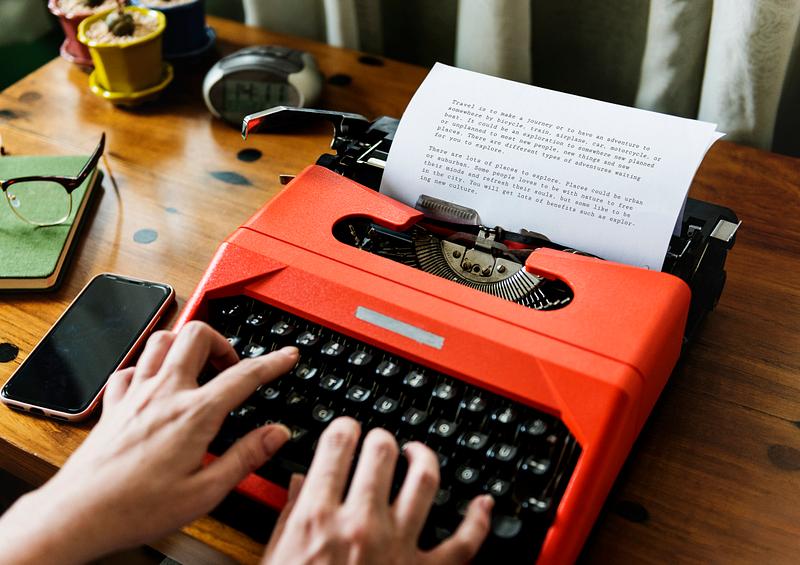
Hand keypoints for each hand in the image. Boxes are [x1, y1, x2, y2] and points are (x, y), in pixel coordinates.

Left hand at [0, 321, 296, 564]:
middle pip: (197, 335)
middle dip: (222, 341)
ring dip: (185, 344)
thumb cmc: (138, 508)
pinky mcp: (113, 403)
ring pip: (162, 339)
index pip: (244, 375)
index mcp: (194, 415)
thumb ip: (245, 457)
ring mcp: (136, 394)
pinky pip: (132, 367)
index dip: (273, 362)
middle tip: (232, 365)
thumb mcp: (205, 492)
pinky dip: (149, 367)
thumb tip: (276, 434)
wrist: (79, 514)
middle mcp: (164, 394)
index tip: (287, 356)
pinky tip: (156, 384)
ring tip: (198, 365)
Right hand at [262, 418, 493, 564]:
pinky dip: (479, 520)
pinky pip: (464, 543)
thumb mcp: (275, 559)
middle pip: (382, 451)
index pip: (337, 445)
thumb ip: (290, 516)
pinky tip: (482, 504)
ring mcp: (398, 548)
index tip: (346, 429)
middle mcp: (361, 525)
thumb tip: (301, 481)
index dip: (344, 428)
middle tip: (378, 440)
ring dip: (423, 456)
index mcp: (318, 518)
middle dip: (380, 438)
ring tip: (417, 452)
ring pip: (424, 480)